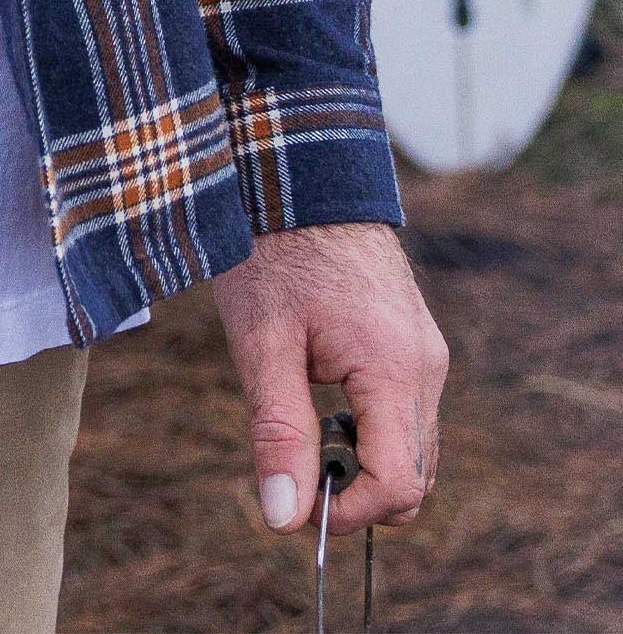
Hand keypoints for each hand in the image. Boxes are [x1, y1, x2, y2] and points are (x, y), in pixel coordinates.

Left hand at [211, 220, 447, 536]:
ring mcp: (426, 352)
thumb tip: (283, 517)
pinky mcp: (415, 342)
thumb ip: (278, 430)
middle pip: (414, 476)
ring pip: (413, 447)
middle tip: (292, 464)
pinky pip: (407, 412)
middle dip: (357, 491)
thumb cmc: (273, 247)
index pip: (397, 482)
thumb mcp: (262, 341)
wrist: (298, 171)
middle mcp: (426, 366)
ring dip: (363, 460)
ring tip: (300, 421)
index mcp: (394, 367)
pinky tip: (319, 395)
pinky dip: (370, 428)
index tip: (295, 504)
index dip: (346, 511)